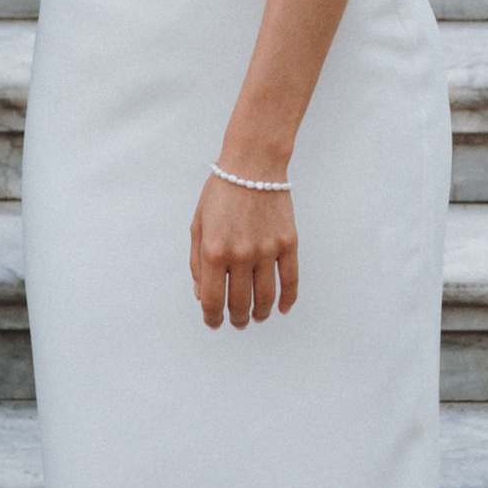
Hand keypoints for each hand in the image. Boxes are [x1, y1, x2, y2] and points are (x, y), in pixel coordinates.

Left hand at [190, 167, 295, 329]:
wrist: (253, 165)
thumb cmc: (221, 193)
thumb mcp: (197, 225)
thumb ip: (196, 263)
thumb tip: (202, 295)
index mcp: (214, 251)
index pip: (212, 300)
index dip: (212, 318)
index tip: (214, 322)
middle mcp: (240, 255)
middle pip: (239, 303)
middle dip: (236, 319)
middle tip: (237, 321)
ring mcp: (266, 250)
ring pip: (265, 298)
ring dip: (260, 313)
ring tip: (256, 316)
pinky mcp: (287, 243)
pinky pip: (290, 280)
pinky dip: (287, 299)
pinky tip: (281, 308)